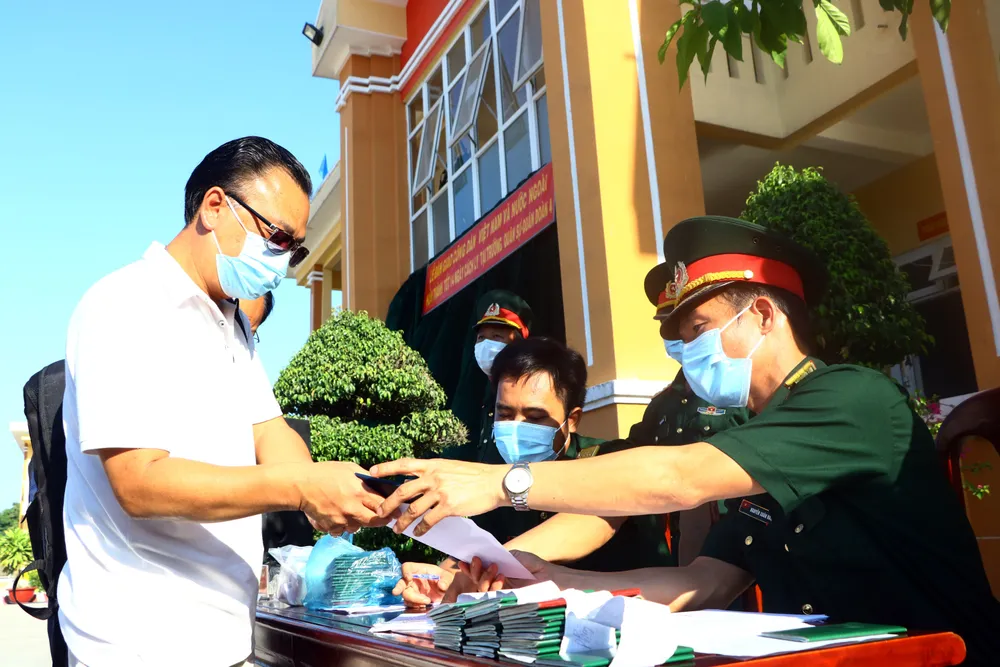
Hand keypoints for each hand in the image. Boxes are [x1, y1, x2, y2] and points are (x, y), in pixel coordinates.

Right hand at [296, 461, 393, 534]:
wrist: (301, 485)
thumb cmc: (326, 473)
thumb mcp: (349, 468)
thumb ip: (366, 478)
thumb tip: (381, 484)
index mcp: (358, 492)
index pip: (381, 505)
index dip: (390, 509)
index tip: (396, 511)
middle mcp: (351, 508)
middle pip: (374, 521)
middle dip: (380, 520)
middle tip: (383, 517)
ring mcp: (341, 519)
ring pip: (358, 527)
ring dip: (360, 522)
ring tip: (355, 511)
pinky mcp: (331, 527)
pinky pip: (343, 531)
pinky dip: (344, 526)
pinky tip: (341, 515)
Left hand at [369, 458, 505, 534]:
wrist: (494, 482)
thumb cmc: (474, 476)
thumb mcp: (450, 467)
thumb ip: (434, 474)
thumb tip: (419, 484)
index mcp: (432, 465)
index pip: (404, 464)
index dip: (386, 467)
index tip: (372, 472)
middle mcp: (433, 477)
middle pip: (403, 490)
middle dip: (388, 503)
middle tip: (380, 512)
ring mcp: (440, 491)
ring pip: (413, 508)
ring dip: (402, 521)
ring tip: (397, 529)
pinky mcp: (449, 506)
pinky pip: (429, 520)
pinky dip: (421, 528)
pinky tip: (418, 533)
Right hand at [393, 562, 453, 607]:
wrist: (447, 590)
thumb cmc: (445, 579)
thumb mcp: (448, 577)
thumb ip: (446, 580)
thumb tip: (442, 586)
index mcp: (418, 570)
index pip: (407, 567)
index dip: (405, 572)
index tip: (409, 578)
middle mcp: (412, 580)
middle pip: (401, 583)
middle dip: (398, 588)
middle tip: (395, 592)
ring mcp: (412, 591)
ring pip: (406, 596)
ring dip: (413, 600)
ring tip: (427, 601)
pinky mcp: (414, 601)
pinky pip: (410, 605)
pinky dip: (415, 607)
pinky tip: (424, 607)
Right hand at [454, 553, 563, 593]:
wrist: (554, 580)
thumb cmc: (538, 567)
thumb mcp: (518, 557)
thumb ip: (503, 556)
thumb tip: (486, 556)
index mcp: (498, 573)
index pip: (480, 571)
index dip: (470, 568)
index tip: (461, 561)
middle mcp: (498, 584)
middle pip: (478, 580)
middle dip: (474, 571)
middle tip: (475, 560)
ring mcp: (502, 593)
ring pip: (484, 589)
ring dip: (484, 577)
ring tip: (494, 567)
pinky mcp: (508, 601)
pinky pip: (495, 596)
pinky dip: (495, 586)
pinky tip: (501, 577)